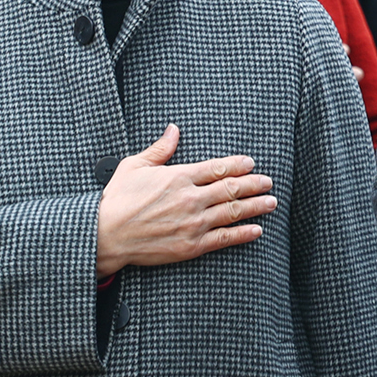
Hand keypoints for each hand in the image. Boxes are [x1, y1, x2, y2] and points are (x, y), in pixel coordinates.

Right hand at [95, 124, 274, 276]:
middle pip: (231, 189)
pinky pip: (224, 238)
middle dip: (253, 184)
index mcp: (179, 177)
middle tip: (268, 182)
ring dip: (255, 206)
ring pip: (233, 212)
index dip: (238, 165)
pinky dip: (243, 234)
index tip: (251, 164)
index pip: (217, 168)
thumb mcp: (134, 166)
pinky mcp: (191, 246)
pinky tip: (256, 230)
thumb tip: (173, 130)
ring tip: (270, 202)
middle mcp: (190, 199)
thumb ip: (159, 149)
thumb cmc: (116, 200)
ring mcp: (193, 223)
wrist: (105, 235)